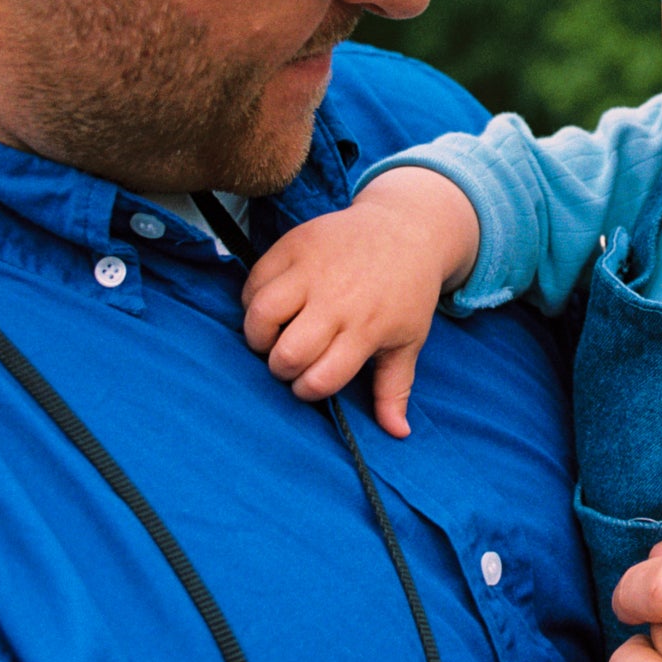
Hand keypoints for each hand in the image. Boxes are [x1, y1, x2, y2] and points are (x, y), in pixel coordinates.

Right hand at [240, 168, 480, 426]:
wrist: (406, 227)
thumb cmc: (407, 291)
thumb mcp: (409, 340)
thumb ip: (395, 388)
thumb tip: (397, 433)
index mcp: (367, 328)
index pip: (320, 379)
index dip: (307, 389)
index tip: (312, 380)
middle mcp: (338, 300)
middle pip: (287, 353)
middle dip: (282, 367)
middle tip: (292, 358)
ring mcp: (312, 269)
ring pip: (261, 315)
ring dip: (259, 335)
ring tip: (274, 335)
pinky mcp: (294, 244)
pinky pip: (254, 281)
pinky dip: (252, 300)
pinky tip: (271, 305)